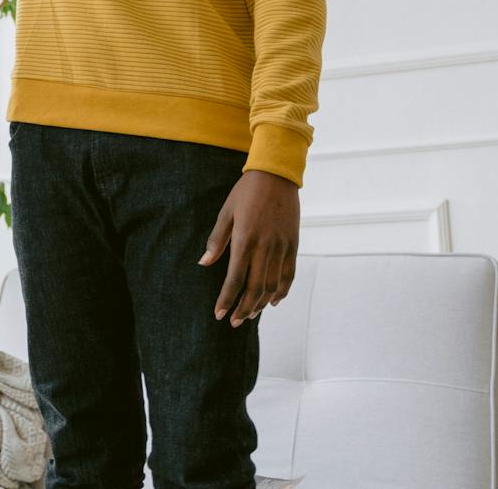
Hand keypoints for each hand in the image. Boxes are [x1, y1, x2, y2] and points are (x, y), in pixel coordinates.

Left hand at [200, 169, 299, 326]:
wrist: (276, 175)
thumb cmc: (246, 192)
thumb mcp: (226, 212)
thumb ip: (217, 240)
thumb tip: (204, 263)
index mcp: (245, 239)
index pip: (235, 278)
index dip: (227, 299)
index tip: (219, 314)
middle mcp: (265, 246)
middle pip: (255, 288)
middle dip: (243, 308)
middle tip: (234, 322)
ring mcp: (281, 247)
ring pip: (273, 285)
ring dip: (261, 303)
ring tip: (250, 313)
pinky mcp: (293, 245)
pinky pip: (289, 275)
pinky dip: (282, 291)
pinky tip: (273, 301)